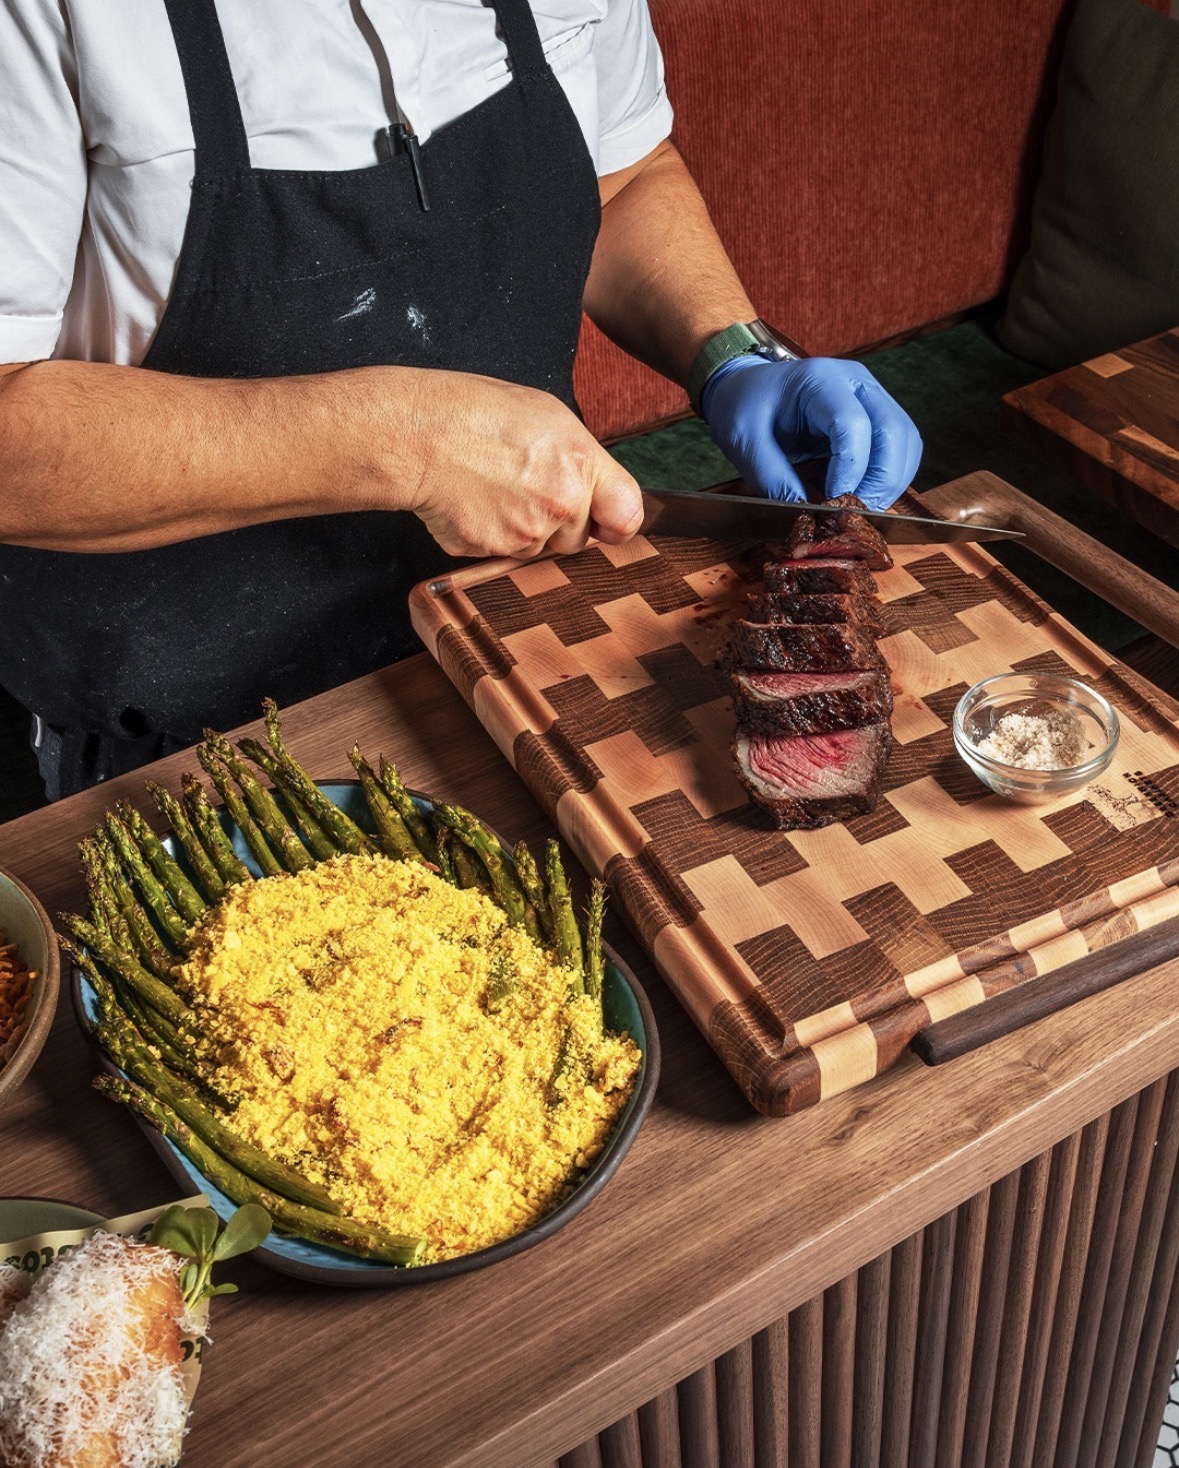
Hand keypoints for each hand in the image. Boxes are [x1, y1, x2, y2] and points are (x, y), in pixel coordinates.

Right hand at [404, 373, 642, 558]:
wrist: (417, 435)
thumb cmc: (476, 413)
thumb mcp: (548, 416)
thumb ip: (582, 460)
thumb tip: (595, 489)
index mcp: (582, 465)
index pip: (628, 517)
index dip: (615, 522)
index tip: (606, 522)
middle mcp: (561, 505)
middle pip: (577, 539)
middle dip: (558, 522)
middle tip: (524, 485)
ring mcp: (525, 534)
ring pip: (537, 548)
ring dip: (521, 528)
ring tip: (492, 486)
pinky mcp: (490, 551)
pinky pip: (500, 551)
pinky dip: (489, 532)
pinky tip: (473, 500)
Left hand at [700, 355, 921, 509]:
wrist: (746, 388)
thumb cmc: (743, 408)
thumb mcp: (745, 444)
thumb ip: (774, 479)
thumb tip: (808, 516)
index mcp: (819, 380)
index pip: (852, 425)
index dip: (849, 470)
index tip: (830, 504)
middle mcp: (855, 382)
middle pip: (893, 431)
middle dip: (880, 481)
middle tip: (853, 514)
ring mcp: (871, 395)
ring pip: (906, 441)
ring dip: (890, 482)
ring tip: (859, 509)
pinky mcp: (876, 414)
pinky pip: (900, 448)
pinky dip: (889, 477)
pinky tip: (863, 496)